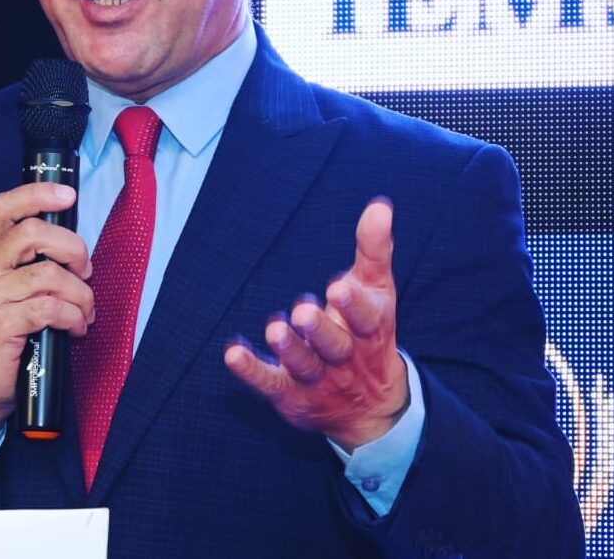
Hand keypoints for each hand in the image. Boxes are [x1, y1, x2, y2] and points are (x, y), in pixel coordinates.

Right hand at [0, 182, 93, 451]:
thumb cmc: (6, 329)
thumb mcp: (12, 286)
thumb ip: (32, 259)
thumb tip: (75, 243)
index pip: (4, 207)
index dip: (37, 194)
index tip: (68, 195)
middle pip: (33, 233)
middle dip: (73, 249)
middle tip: (86, 272)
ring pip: (49, 275)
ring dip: (80, 295)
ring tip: (84, 311)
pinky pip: (50, 309)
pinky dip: (73, 317)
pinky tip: (75, 328)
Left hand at [224, 197, 407, 450]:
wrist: (372, 407)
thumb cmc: (368, 333)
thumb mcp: (377, 291)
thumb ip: (375, 250)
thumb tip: (380, 205)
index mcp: (370, 331)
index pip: (366, 319)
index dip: (353, 305)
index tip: (338, 287)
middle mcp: (345, 357)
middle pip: (334, 346)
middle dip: (320, 330)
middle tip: (303, 312)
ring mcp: (318, 378)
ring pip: (305, 365)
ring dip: (290, 349)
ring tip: (275, 328)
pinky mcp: (290, 393)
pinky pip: (269, 383)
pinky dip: (251, 370)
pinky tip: (233, 354)